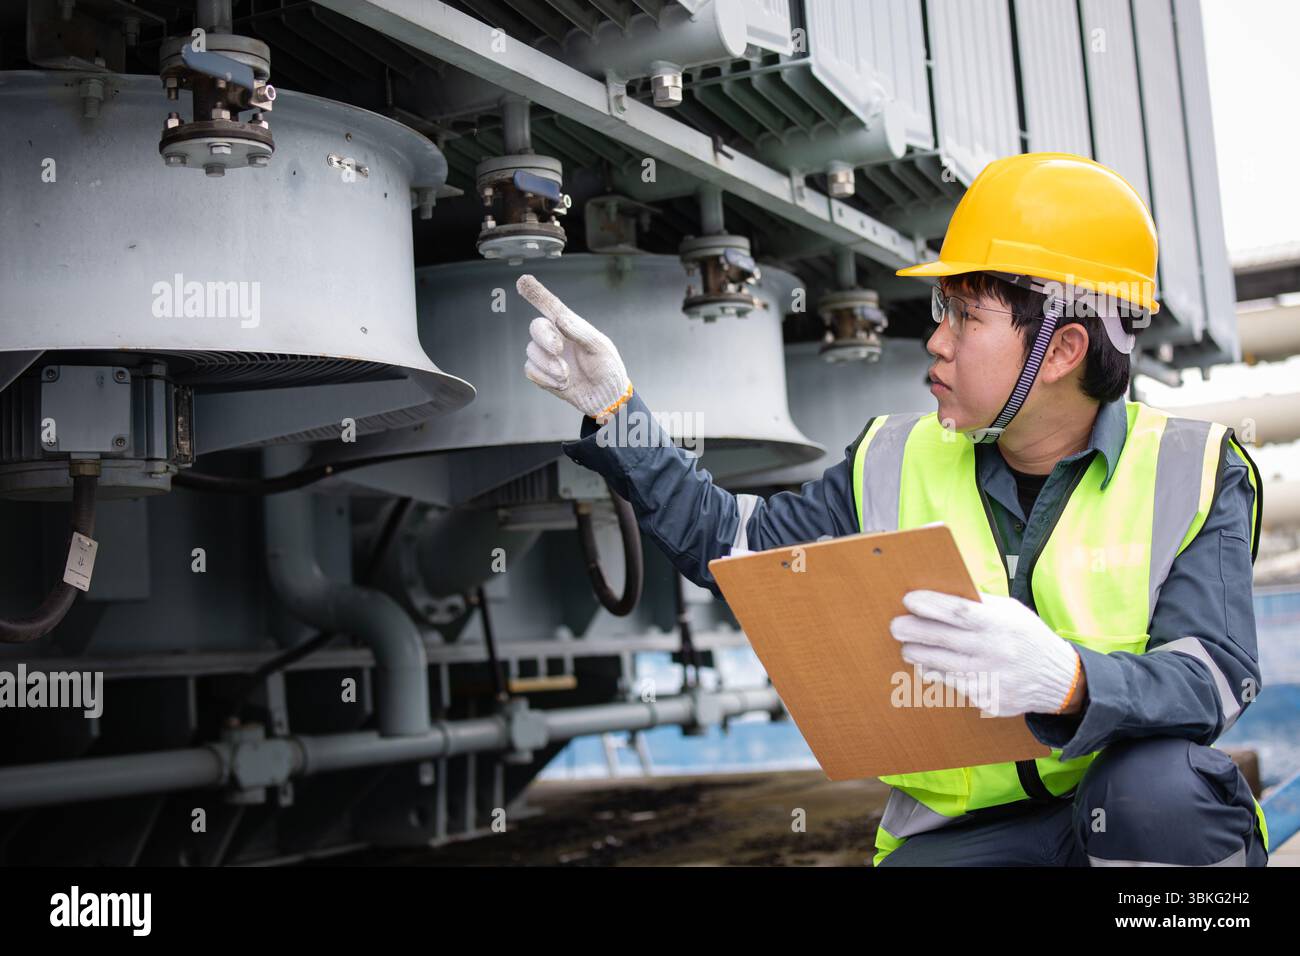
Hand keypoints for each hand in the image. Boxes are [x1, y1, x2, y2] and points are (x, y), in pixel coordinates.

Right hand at [516, 274, 631, 422]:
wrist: (605, 397)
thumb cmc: (607, 368)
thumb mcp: (599, 347)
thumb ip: (579, 331)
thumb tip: (559, 318)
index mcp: (571, 326)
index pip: (551, 306)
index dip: (536, 294)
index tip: (523, 281)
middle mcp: (556, 337)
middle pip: (536, 327)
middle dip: (545, 337)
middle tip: (558, 349)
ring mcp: (547, 356)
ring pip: (531, 351)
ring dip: (549, 365)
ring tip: (566, 375)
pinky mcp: (541, 374)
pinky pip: (530, 370)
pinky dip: (545, 378)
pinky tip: (562, 383)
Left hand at [888, 590, 1081, 717]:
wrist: (1057, 680)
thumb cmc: (1027, 638)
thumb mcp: (1011, 612)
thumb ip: (979, 603)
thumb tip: (942, 590)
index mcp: (1001, 626)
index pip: (960, 612)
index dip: (932, 605)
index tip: (910, 600)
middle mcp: (995, 653)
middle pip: (944, 640)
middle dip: (913, 631)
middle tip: (896, 626)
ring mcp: (991, 680)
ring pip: (942, 666)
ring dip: (919, 655)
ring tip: (908, 647)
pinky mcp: (987, 701)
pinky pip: (953, 686)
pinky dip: (938, 675)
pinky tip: (930, 667)